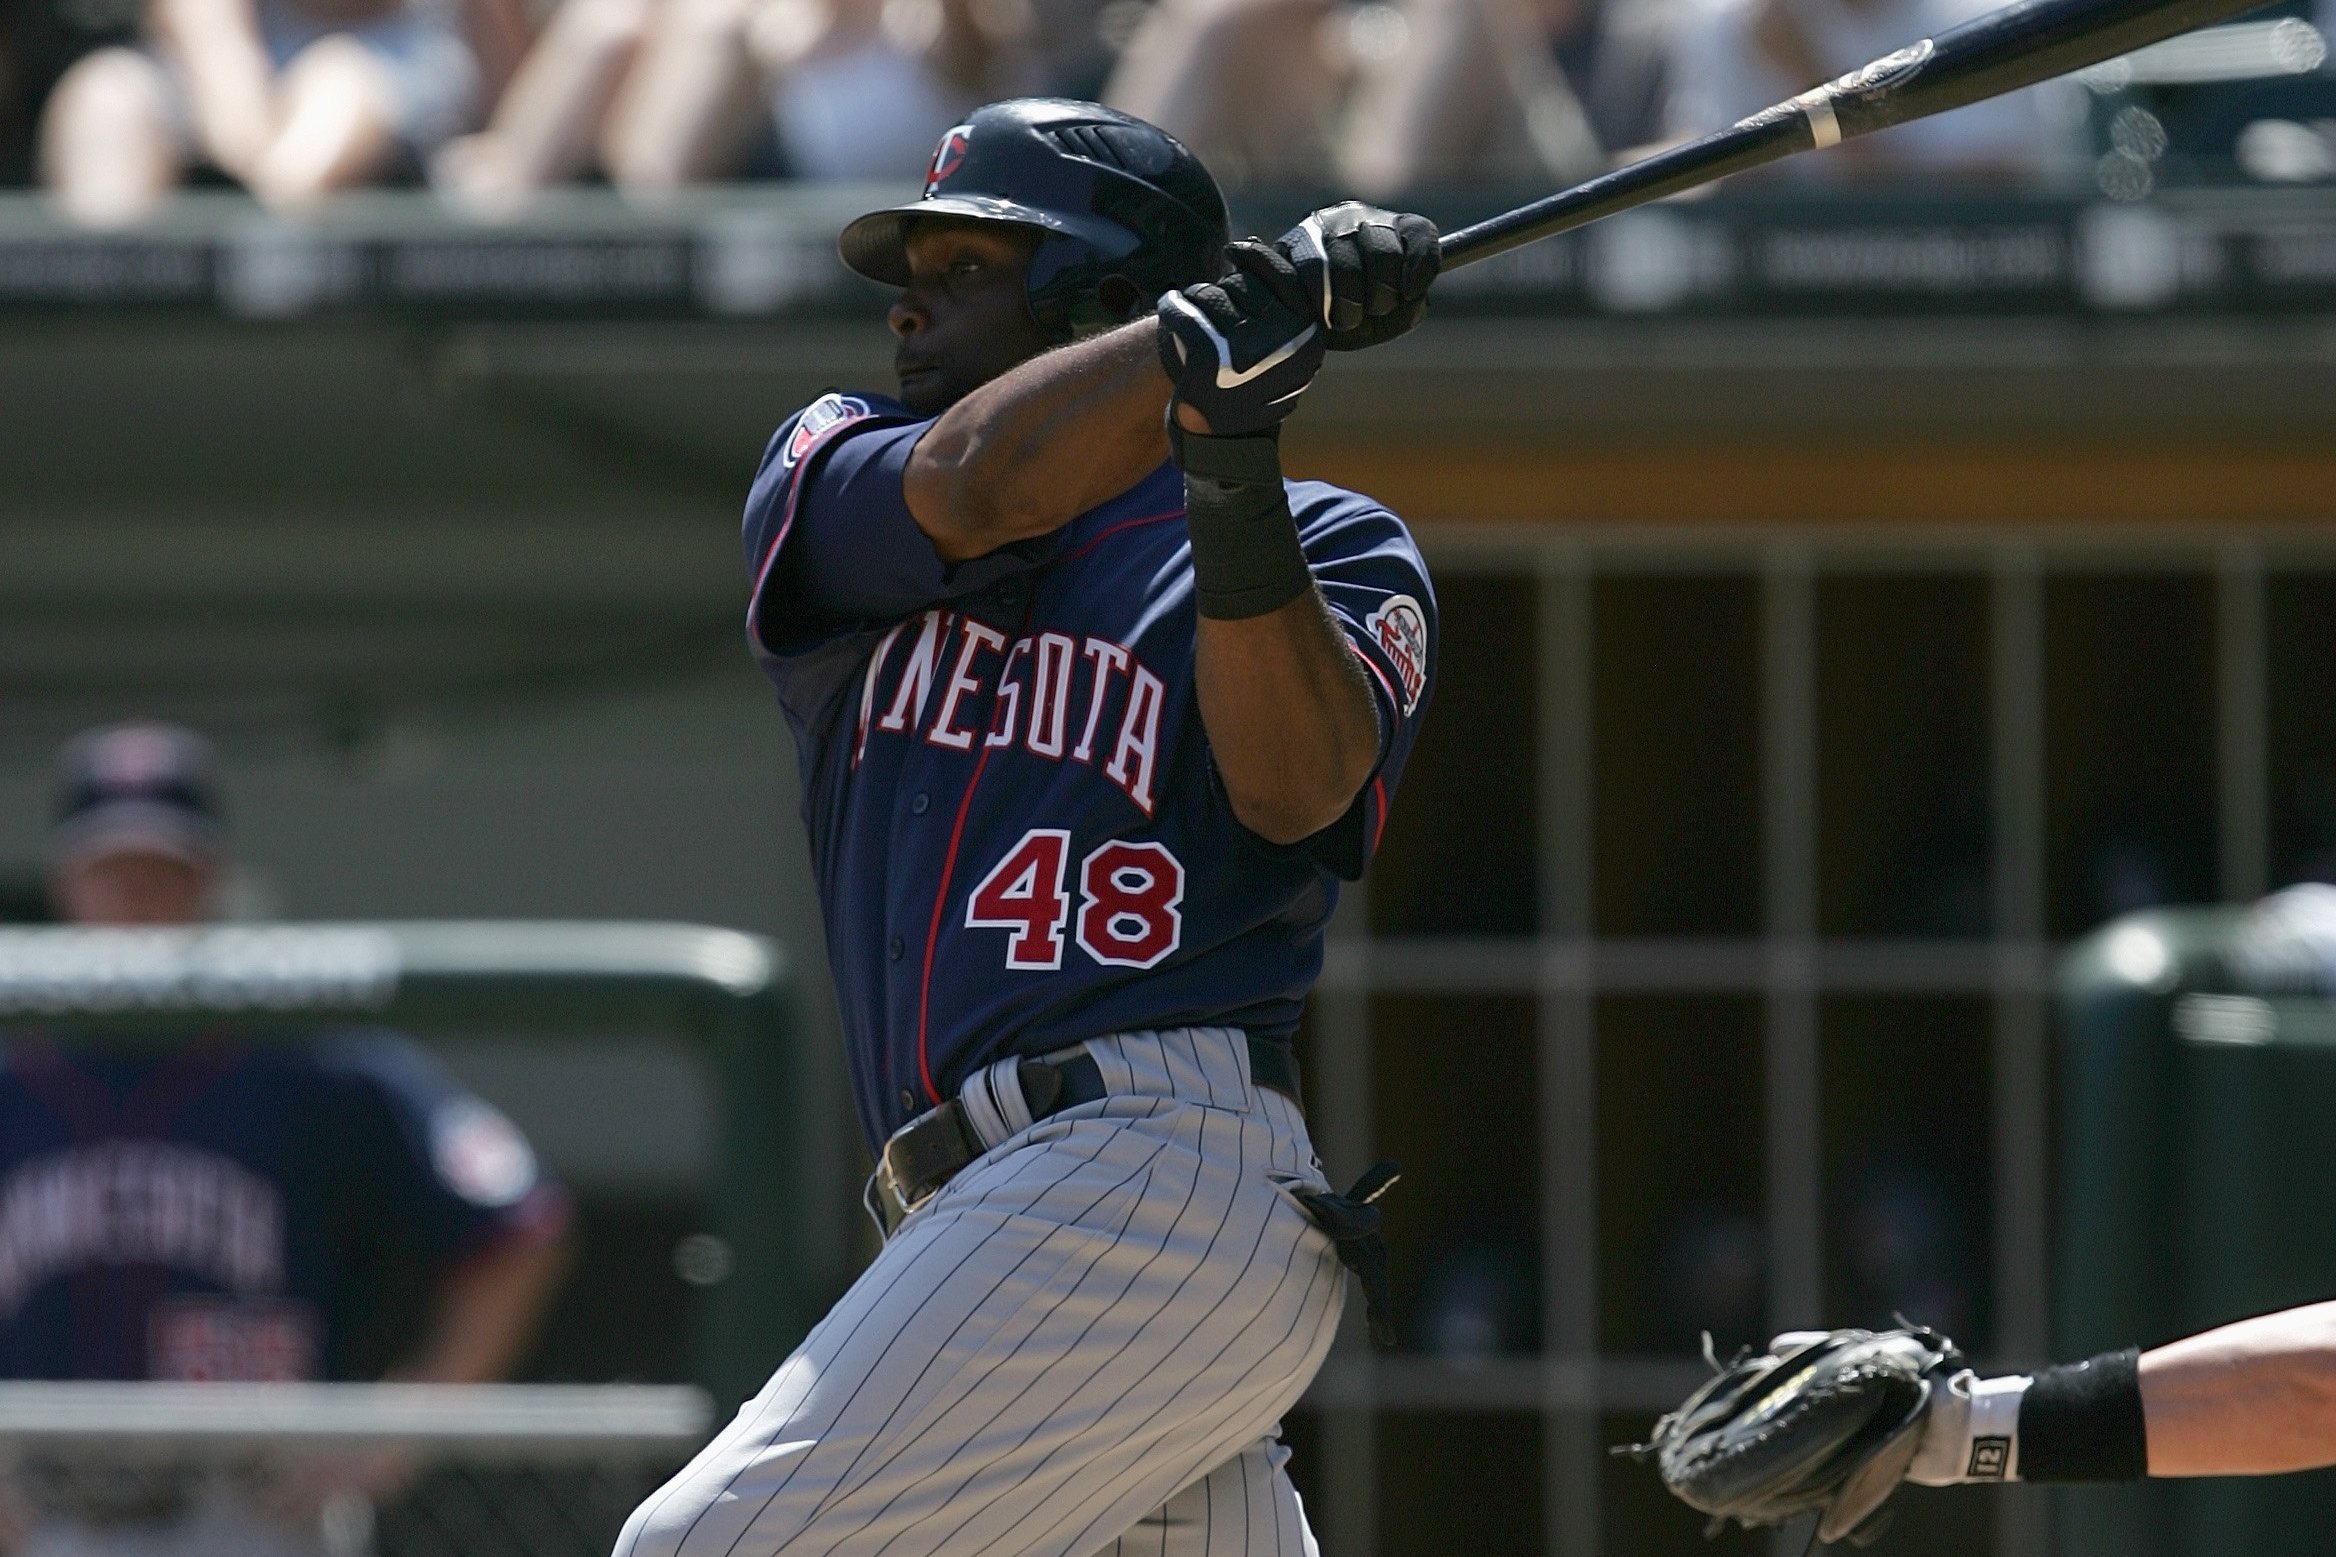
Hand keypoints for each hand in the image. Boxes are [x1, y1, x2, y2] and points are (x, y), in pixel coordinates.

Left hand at [1156, 240, 1325, 436]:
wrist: (1221, 440)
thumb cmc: (1247, 386)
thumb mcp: (1281, 348)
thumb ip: (1278, 305)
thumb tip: (1251, 247)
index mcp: (1308, 337)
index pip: (1282, 276)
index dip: (1256, 259)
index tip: (1236, 252)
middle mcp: (1284, 341)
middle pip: (1243, 285)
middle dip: (1224, 292)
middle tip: (1212, 315)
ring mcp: (1247, 349)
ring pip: (1212, 296)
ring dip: (1197, 303)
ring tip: (1195, 326)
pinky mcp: (1209, 356)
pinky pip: (1183, 310)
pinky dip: (1172, 309)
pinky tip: (1171, 314)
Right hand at [1283, 202, 1439, 350]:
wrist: (1296, 332)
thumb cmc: (1350, 321)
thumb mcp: (1387, 322)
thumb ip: (1409, 311)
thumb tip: (1411, 295)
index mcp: (1392, 230)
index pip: (1419, 233)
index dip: (1420, 267)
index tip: (1409, 294)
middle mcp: (1360, 218)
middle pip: (1384, 252)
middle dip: (1381, 297)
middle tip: (1367, 312)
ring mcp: (1325, 225)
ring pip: (1348, 265)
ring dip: (1349, 306)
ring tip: (1341, 319)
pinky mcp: (1293, 242)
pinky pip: (1313, 270)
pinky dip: (1319, 303)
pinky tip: (1317, 313)